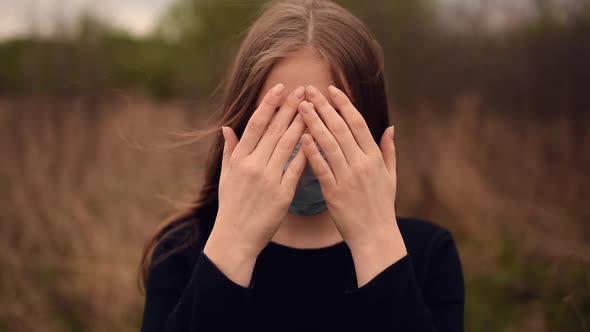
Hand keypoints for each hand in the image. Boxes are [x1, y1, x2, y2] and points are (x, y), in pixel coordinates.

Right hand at [204, 83, 307, 286]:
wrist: (235, 238)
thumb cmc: (231, 206)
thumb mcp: (226, 176)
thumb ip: (229, 151)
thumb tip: (226, 128)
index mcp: (239, 159)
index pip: (256, 125)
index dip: (269, 104)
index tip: (281, 88)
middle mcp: (253, 166)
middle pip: (274, 130)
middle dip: (290, 108)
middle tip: (304, 90)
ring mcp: (268, 180)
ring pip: (288, 145)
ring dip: (302, 124)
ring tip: (314, 108)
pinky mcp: (282, 195)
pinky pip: (297, 169)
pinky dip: (307, 153)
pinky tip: (318, 139)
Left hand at [298, 85, 406, 285]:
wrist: (375, 236)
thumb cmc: (381, 206)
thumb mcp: (390, 177)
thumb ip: (388, 151)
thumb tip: (390, 128)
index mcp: (374, 157)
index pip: (358, 123)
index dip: (344, 104)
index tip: (331, 90)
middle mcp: (362, 164)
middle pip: (341, 128)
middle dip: (324, 106)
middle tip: (309, 90)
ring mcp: (348, 177)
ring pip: (329, 143)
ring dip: (315, 122)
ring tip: (302, 106)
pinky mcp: (334, 192)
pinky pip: (322, 167)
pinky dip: (312, 151)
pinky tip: (301, 137)